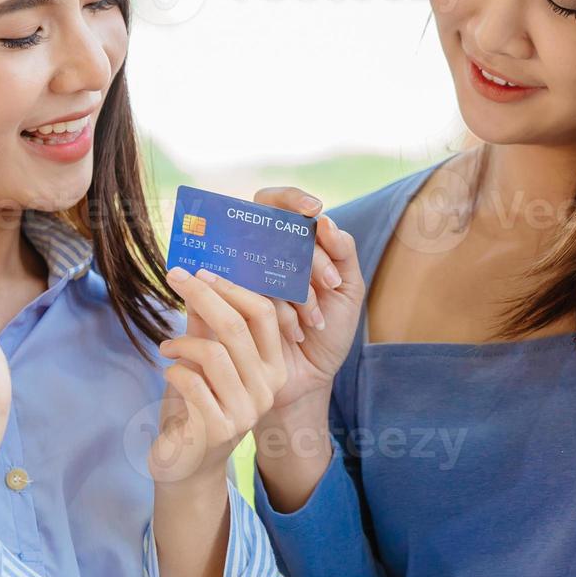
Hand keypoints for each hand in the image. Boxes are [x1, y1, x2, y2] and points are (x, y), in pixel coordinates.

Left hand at [150, 266, 287, 487]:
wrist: (186, 465)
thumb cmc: (196, 408)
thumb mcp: (205, 361)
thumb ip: (206, 325)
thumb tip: (198, 279)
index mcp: (273, 368)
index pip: (265, 314)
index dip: (232, 287)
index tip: (200, 271)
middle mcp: (267, 389)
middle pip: (237, 327)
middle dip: (203, 296)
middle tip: (175, 278)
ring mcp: (246, 411)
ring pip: (214, 352)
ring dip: (182, 341)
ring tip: (167, 346)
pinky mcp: (219, 428)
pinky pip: (192, 381)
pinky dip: (174, 370)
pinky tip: (168, 372)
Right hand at [249, 187, 363, 415]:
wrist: (309, 377)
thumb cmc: (328, 331)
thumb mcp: (347, 289)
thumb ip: (343, 252)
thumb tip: (324, 220)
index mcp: (288, 245)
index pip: (275, 203)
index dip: (290, 199)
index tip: (314, 211)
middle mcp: (259, 256)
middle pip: (270, 230)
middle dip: (309, 258)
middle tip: (330, 284)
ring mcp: (241, 278)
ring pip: (262, 261)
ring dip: (300, 291)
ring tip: (315, 318)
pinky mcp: (228, 304)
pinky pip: (252, 293)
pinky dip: (283, 312)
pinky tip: (295, 332)